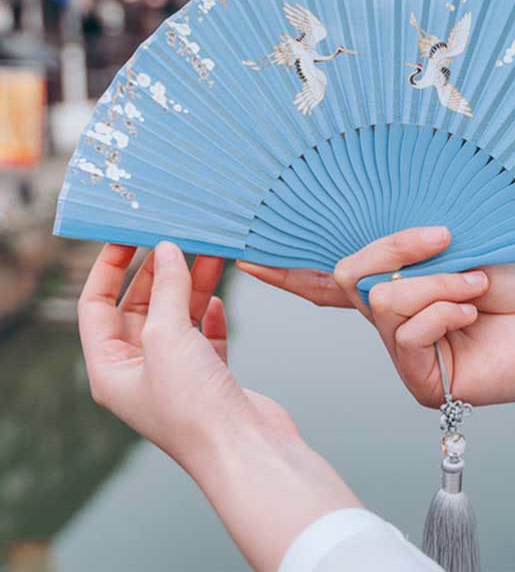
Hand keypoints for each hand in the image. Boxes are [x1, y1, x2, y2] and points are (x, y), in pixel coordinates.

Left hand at [79, 242, 358, 570]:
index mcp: (111, 369)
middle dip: (157, 272)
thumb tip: (169, 250)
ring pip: (178, 316)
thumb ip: (166, 288)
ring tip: (207, 252)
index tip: (128, 236)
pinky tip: (218, 298)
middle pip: (140, 307)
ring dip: (190, 285)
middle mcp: (141, 371)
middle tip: (175, 238)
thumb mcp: (167, 336)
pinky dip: (210, 313)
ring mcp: (178, 374)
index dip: (109, 268)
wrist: (246, 449)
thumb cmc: (194, 407)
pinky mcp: (212, 377)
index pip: (97, 306)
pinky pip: (204, 334)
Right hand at [238, 228, 514, 427]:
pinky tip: (471, 316)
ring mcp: (405, 353)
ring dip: (433, 284)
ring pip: (380, 302)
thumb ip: (405, 250)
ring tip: (475, 286)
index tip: (249, 254)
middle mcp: (394, 321)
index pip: (331, 280)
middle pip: (347, 277)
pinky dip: (440, 312)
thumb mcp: (456, 247)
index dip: (288, 269)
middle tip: (441, 240)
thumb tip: (365, 249)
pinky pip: (405, 333)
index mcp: (399, 287)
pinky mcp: (422, 381)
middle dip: (392, 250)